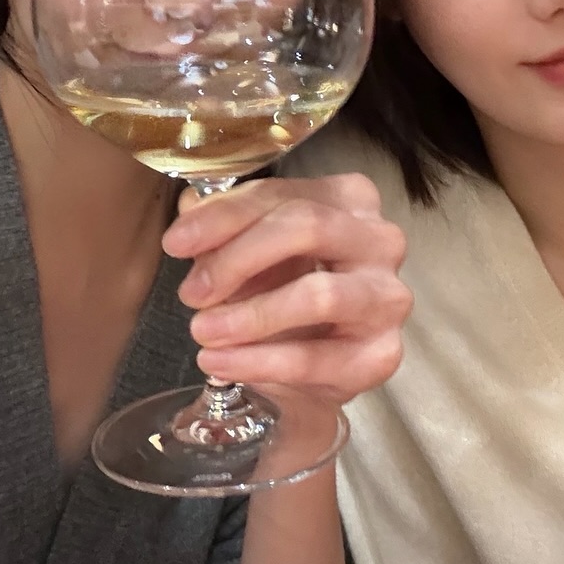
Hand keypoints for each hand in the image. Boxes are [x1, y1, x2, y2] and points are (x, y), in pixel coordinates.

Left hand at [161, 174, 410, 399]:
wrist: (312, 368)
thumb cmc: (284, 293)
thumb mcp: (251, 253)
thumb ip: (224, 231)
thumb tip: (190, 217)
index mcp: (350, 199)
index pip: (280, 195)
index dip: (222, 217)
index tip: (175, 243)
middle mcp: (380, 240)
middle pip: (307, 228)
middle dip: (238, 260)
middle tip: (192, 292)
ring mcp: (388, 297)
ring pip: (318, 295)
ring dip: (250, 316)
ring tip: (203, 331)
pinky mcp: (383, 354)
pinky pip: (316, 357)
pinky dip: (260, 361)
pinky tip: (221, 362)